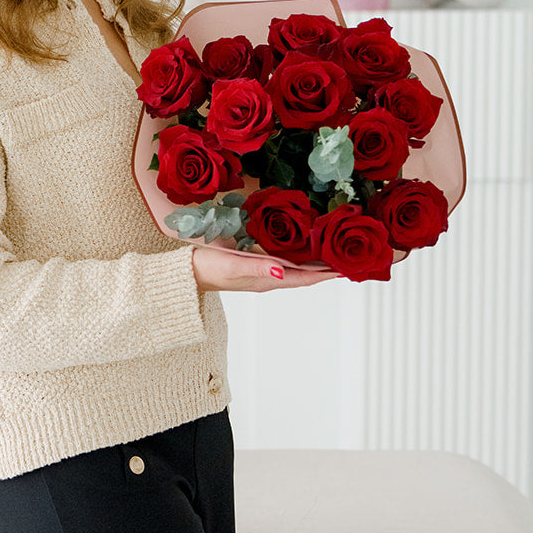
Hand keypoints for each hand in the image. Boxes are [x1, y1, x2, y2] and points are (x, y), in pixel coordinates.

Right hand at [191, 244, 338, 292]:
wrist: (186, 274)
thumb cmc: (208, 268)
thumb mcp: (232, 266)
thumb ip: (258, 268)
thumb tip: (283, 272)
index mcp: (267, 280)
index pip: (304, 278)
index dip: (325, 274)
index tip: (345, 269)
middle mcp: (268, 279)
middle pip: (304, 277)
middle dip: (325, 271)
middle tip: (346, 262)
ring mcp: (261, 275)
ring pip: (295, 272)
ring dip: (313, 267)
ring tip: (331, 258)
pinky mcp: (254, 268)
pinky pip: (283, 265)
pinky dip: (297, 260)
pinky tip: (300, 252)